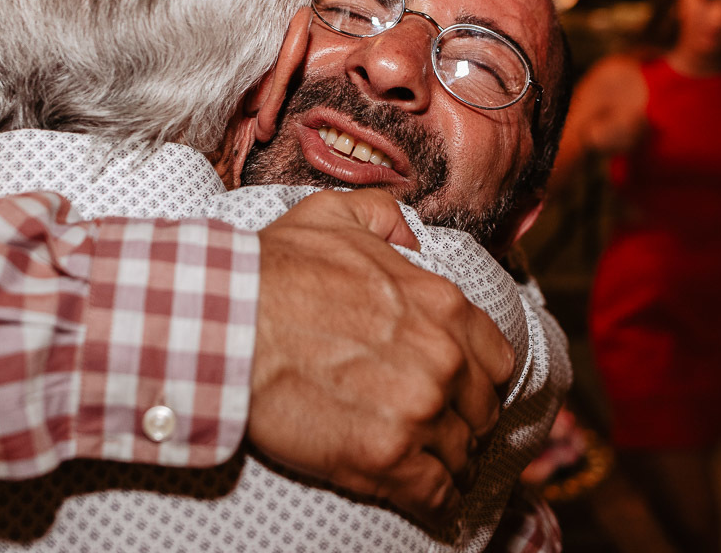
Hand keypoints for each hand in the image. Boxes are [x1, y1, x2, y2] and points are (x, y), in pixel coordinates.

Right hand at [249, 189, 514, 524]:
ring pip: (461, 456)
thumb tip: (410, 238)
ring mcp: (418, 411)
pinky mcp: (386, 459)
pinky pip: (436, 496)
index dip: (474, 377)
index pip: (494, 359)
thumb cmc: (271, 270)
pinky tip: (426, 501)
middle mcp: (443, 359)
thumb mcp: (332, 216)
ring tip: (427, 467)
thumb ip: (385, 220)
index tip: (456, 389)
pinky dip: (436, 503)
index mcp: (440, 305)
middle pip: (481, 411)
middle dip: (463, 421)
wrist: (226, 321)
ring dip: (447, 463)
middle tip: (437, 429)